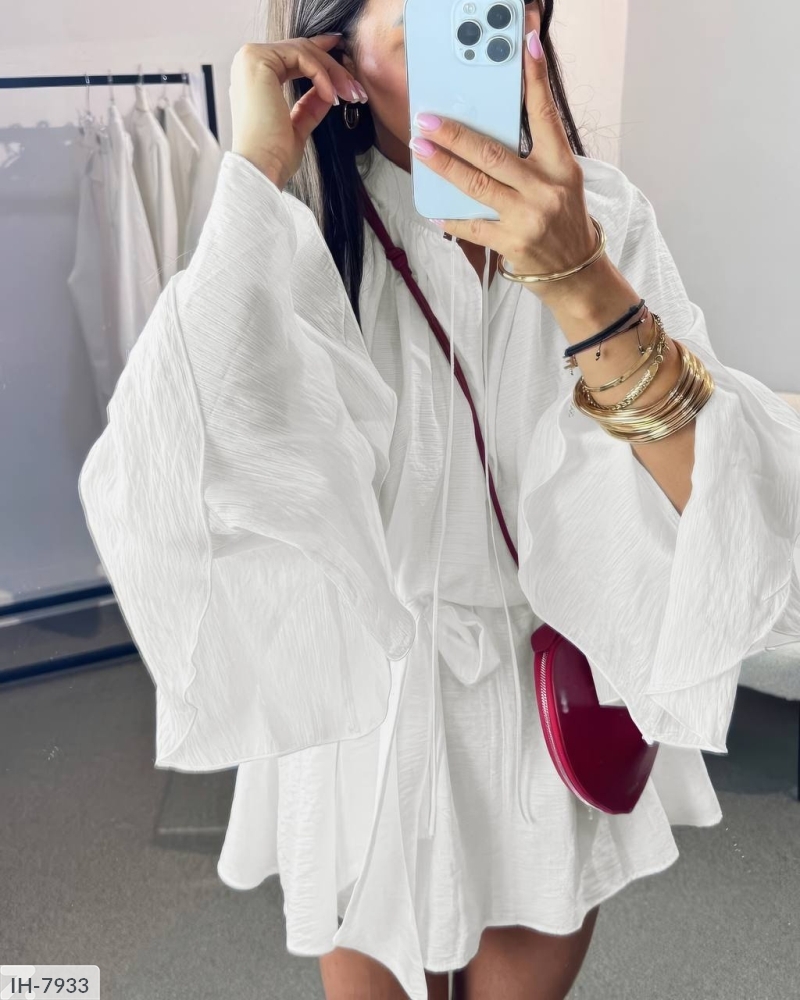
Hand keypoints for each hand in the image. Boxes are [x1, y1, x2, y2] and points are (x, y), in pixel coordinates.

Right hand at [230, 36, 367, 189]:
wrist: (261, 168)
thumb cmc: (274, 156)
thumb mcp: (297, 127)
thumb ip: (309, 107)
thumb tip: (328, 93)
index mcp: (254, 79)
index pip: (292, 56)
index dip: (321, 55)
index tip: (344, 60)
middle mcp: (248, 64)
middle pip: (301, 51)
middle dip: (334, 68)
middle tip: (357, 89)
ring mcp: (251, 59)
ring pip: (304, 51)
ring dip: (333, 72)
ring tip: (350, 95)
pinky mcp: (258, 60)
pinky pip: (301, 57)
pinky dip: (322, 76)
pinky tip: (332, 97)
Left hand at [408, 21, 598, 300]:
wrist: (575, 270)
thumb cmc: (563, 221)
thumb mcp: (560, 182)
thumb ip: (532, 159)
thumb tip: (485, 138)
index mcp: (561, 166)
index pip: (546, 115)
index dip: (536, 79)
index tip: (527, 46)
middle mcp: (545, 188)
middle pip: (492, 153)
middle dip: (455, 135)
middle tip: (427, 120)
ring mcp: (528, 217)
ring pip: (476, 185)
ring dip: (443, 166)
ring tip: (420, 150)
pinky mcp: (512, 242)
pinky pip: (473, 225)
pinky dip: (451, 218)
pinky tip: (434, 208)